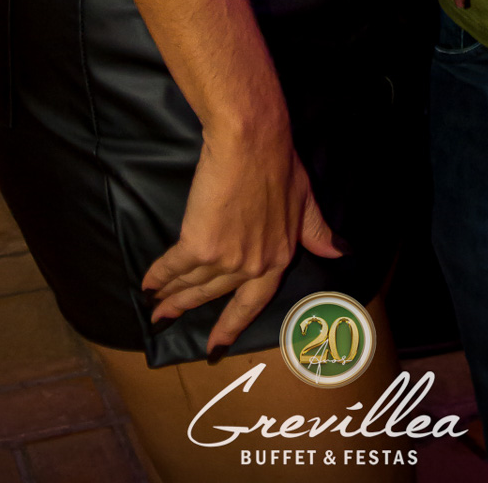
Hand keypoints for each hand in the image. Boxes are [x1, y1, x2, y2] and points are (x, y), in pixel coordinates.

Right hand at [142, 121, 342, 354]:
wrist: (251, 142)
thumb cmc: (279, 163)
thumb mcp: (305, 198)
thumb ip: (316, 230)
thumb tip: (340, 252)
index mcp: (279, 258)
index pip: (253, 302)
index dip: (232, 325)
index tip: (216, 346)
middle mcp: (254, 266)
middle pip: (214, 294)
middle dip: (187, 307)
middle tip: (166, 320)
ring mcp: (227, 259)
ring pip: (192, 283)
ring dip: (170, 295)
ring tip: (155, 303)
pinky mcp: (199, 245)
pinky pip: (174, 266)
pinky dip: (158, 275)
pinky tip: (147, 283)